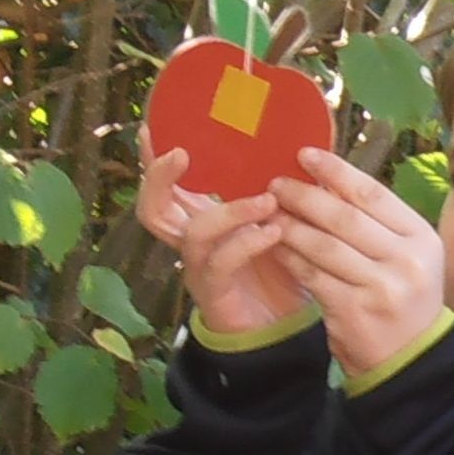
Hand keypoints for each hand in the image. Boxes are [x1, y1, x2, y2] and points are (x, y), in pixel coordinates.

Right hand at [136, 139, 301, 335]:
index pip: (167, 184)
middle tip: (180, 153)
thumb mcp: (279, 218)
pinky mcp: (216, 293)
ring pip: (193, 233)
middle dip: (158, 178)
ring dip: (229, 211)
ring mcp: (199, 268)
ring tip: (267, 199)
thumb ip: (278, 188)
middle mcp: (191, 241)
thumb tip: (301, 147)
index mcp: (200, 217)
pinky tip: (274, 232)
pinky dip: (247, 243)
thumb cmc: (280, 266)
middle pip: (153, 208)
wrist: (284, 327)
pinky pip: (221, 263)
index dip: (153, 158)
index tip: (152, 127)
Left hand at [264, 148, 447, 377]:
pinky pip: (313, 276)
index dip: (336, 171)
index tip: (305, 155)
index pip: (373, 194)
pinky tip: (275, 248)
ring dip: (291, 226)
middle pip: (345, 217)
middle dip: (305, 196)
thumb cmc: (403, 300)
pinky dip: (291, 259)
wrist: (410, 362)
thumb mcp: (404, 256)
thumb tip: (327, 181)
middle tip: (276, 183)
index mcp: (421, 237)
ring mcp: (381, 286)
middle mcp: (406, 260)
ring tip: (269, 213)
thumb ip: (375, 223)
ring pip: (324, 245)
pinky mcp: (354, 310)